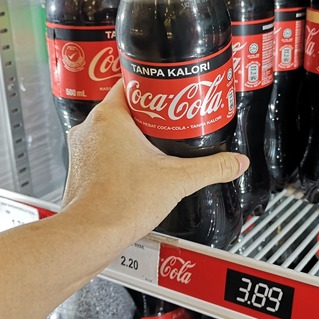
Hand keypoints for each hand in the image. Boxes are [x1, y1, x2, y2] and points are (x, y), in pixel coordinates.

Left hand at [60, 80, 248, 244]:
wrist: (90, 236)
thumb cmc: (119, 204)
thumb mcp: (177, 180)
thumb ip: (212, 168)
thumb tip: (235, 162)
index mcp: (110, 116)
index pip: (132, 81)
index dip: (156, 83)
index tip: (173, 90)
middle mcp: (91, 128)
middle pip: (127, 105)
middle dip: (152, 112)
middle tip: (175, 118)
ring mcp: (83, 149)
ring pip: (114, 129)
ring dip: (137, 133)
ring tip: (162, 143)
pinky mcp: (83, 169)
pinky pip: (105, 149)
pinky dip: (123, 153)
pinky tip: (143, 167)